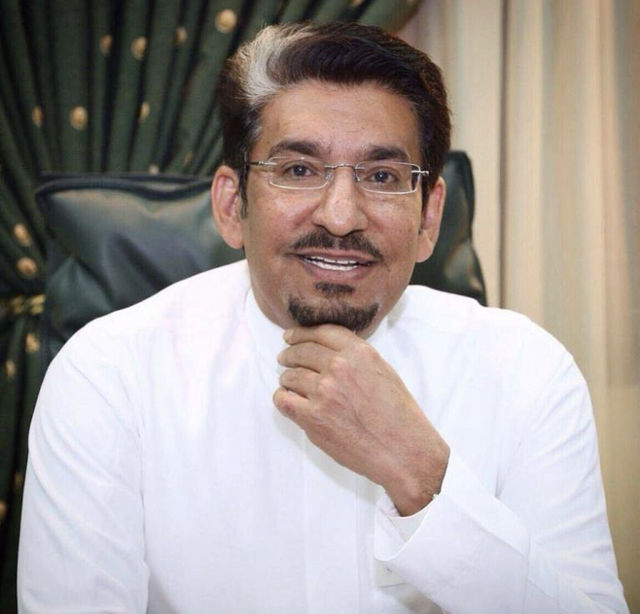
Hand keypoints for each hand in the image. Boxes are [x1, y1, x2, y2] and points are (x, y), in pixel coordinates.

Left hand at [273, 324, 449, 515]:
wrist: (403, 450)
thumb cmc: (399, 414)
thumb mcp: (384, 371)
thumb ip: (357, 358)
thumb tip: (332, 352)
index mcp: (359, 353)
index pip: (321, 333)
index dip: (301, 333)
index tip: (290, 336)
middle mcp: (339, 367)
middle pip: (301, 352)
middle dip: (289, 354)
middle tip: (283, 358)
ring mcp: (324, 392)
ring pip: (290, 376)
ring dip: (286, 379)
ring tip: (288, 383)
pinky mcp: (313, 417)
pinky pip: (284, 401)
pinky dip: (282, 398)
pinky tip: (287, 400)